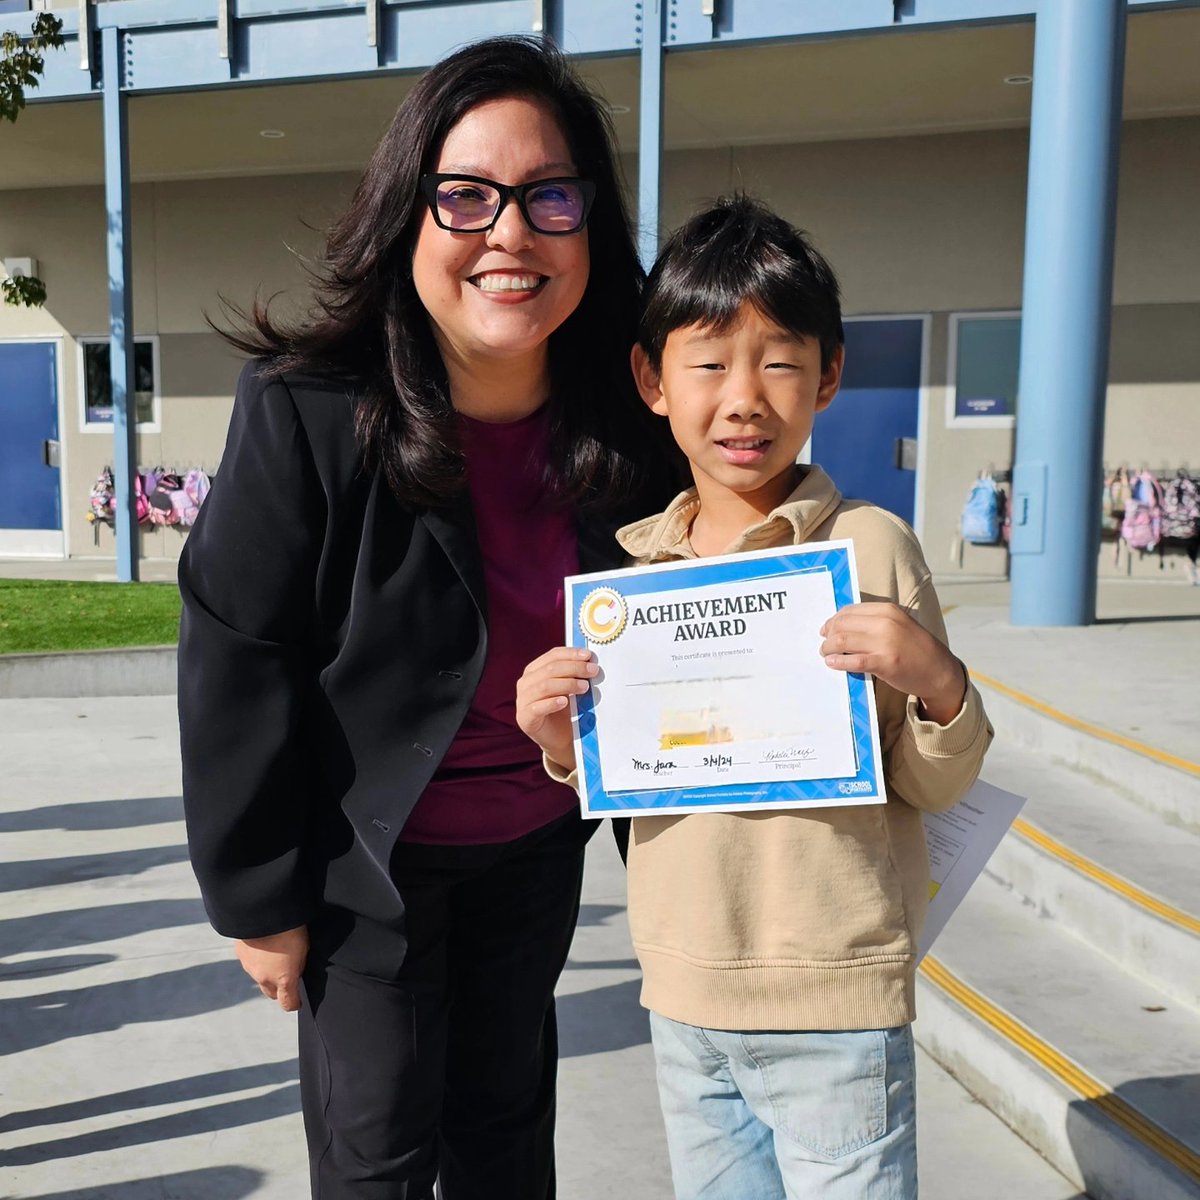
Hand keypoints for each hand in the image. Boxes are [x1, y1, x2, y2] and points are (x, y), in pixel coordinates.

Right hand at [234, 925, 308, 1012]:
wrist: (263, 911)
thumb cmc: (290, 928)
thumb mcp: (304, 947)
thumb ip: (298, 965)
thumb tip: (294, 972)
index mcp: (283, 979)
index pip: (288, 1004)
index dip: (294, 1003)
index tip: (298, 1000)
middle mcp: (264, 978)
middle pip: (272, 993)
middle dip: (279, 989)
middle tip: (287, 974)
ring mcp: (250, 968)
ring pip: (260, 977)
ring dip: (267, 971)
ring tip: (275, 953)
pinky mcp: (241, 955)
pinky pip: (250, 962)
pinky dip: (256, 958)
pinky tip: (263, 945)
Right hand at [516, 647, 598, 771]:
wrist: (559, 738)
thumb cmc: (565, 709)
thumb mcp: (569, 687)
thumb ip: (574, 673)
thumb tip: (590, 661)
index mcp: (535, 670)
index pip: (552, 655)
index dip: (571, 654)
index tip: (588, 655)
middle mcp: (525, 682)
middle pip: (550, 669)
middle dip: (574, 668)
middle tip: (592, 671)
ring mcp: (522, 700)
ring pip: (544, 686)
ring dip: (567, 684)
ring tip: (584, 687)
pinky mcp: (524, 718)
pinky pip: (536, 707)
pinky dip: (551, 703)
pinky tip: (564, 702)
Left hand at [819, 603, 966, 725]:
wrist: (939, 671)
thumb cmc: (916, 649)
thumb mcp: (898, 625)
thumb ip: (874, 622)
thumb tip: (841, 625)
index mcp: (888, 610)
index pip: (849, 611)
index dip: (833, 621)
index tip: (826, 630)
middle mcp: (886, 623)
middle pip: (842, 624)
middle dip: (828, 635)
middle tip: (824, 644)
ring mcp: (886, 643)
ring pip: (843, 640)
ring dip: (828, 648)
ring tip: (826, 654)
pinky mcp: (885, 663)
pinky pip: (853, 660)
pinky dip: (837, 661)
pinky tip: (832, 663)